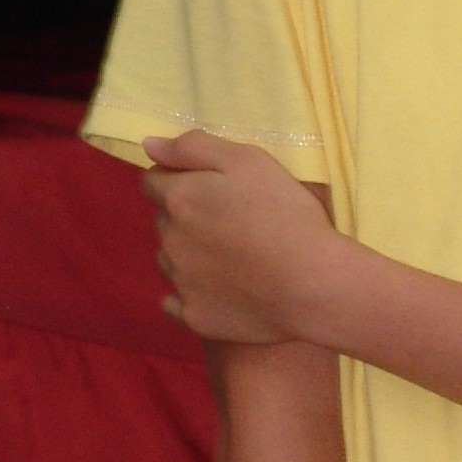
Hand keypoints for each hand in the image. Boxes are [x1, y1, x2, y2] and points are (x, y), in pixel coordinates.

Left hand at [143, 132, 340, 344]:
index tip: (209, 186)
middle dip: (184, 215)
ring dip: (186, 253)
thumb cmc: (285, 214)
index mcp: (179, 199)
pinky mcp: (194, 317)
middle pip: (162, 220)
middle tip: (228, 220)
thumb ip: (193, 147)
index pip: (152, 181)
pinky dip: (188, 294)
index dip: (178, 178)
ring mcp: (179, 283)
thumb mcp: (248, 161)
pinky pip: (175, 303)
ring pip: (169, 260)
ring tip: (228, 257)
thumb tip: (149, 145)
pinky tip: (215, 291)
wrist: (312, 284)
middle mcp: (170, 241)